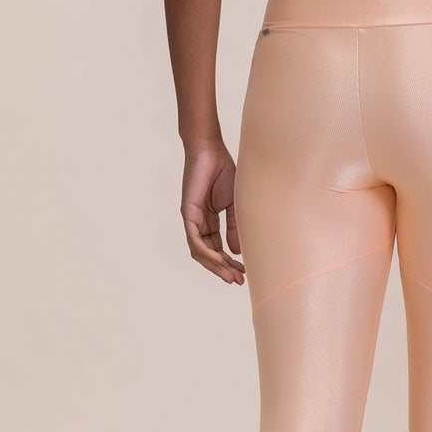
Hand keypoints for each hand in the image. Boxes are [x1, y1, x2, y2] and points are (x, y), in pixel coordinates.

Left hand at [181, 142, 245, 283]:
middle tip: (237, 280)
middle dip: (223, 269)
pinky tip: (219, 260)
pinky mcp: (188, 213)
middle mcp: (198, 223)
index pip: (217, 249)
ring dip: (215, 265)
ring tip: (230, 275)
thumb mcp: (235, 204)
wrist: (211, 151)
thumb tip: (237, 251)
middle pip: (208, 254)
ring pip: (200, 251)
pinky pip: (195, 239)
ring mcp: (192, 219)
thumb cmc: (223, 172)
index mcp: (209, 221)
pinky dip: (206, 252)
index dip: (229, 262)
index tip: (243, 273)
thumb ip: (234, 227)